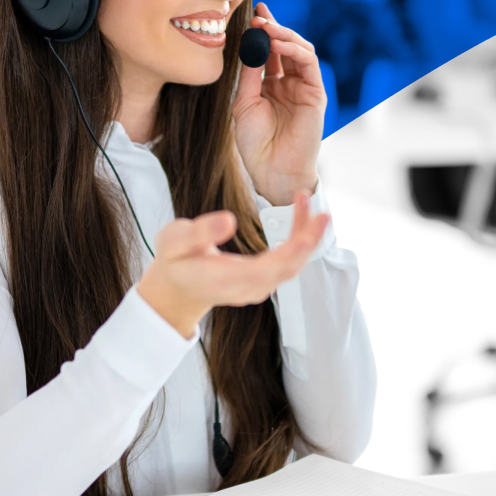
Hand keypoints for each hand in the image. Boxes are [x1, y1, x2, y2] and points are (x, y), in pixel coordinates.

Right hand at [136, 192, 330, 337]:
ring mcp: (257, 288)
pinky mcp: (264, 281)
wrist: (178, 289)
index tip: (304, 238)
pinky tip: (302, 217)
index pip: (262, 271)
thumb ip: (198, 232)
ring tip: (312, 205)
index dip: (286, 255)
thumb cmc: (175, 260)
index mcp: (223, 279)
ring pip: (292, 266)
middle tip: (322, 213)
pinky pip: (288, 263)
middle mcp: (246, 288)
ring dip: (306, 237)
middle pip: (286, 269)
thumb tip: (229, 220)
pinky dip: (299, 241)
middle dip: (307, 241)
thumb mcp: (173, 241)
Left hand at [232, 2, 327, 205]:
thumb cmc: (255, 143)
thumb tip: (249, 43)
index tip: (252, 13)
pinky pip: (309, 64)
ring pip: (300, 50)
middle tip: (259, 15)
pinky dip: (295, 50)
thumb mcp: (244, 103)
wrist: (271, 169)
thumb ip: (249, 74)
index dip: (262, 31)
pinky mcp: (316, 93)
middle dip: (273, 27)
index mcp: (271, 85)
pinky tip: (279, 43)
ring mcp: (304, 87)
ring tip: (267, 27)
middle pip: (285, 46)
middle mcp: (289, 83)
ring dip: (284, 35)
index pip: (269, 51)